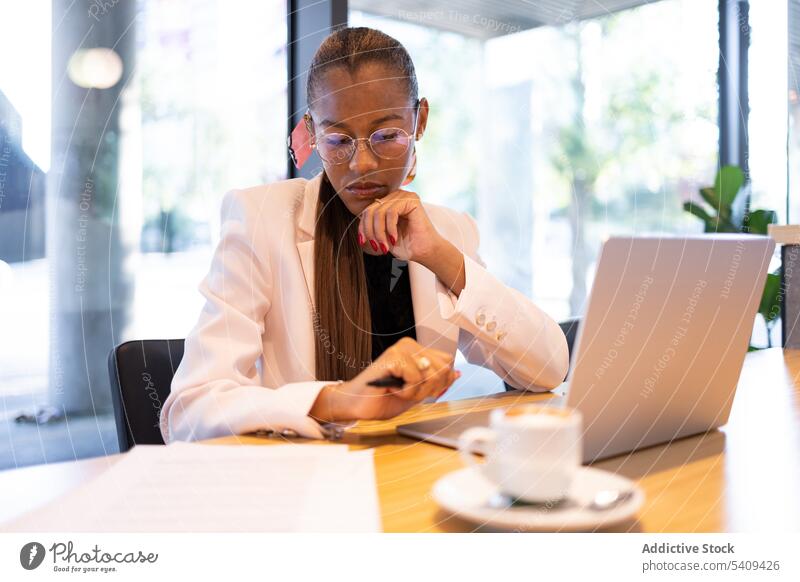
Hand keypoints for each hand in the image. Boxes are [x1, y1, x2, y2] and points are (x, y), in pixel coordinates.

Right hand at [308, 337, 459, 422]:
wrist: (357, 405)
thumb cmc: (383, 398)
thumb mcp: (417, 392)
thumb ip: (435, 382)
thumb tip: (456, 374)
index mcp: (417, 350)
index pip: (447, 362)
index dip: (441, 383)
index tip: (421, 391)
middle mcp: (410, 345)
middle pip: (443, 369)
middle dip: (429, 389)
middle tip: (408, 392)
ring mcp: (401, 349)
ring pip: (431, 373)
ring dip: (417, 391)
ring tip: (399, 390)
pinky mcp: (393, 357)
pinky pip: (416, 378)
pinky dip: (407, 391)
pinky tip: (392, 389)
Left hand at [358, 189, 442, 262]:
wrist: (425, 252)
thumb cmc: (406, 245)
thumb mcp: (382, 235)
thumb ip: (372, 226)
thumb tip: (358, 223)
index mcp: (388, 203)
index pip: (367, 211)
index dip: (362, 226)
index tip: (363, 242)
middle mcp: (395, 196)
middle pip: (371, 210)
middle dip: (370, 231)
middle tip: (376, 246)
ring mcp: (404, 196)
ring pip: (380, 212)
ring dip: (379, 232)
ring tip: (385, 245)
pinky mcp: (411, 200)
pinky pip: (391, 212)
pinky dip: (389, 228)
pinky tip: (394, 238)